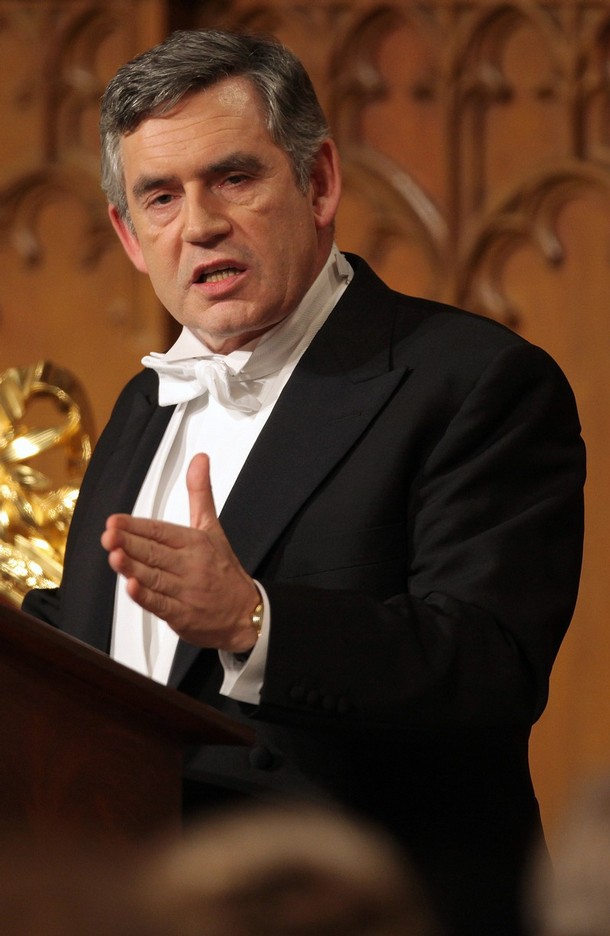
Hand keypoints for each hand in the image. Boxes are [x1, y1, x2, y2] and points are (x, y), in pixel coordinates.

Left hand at [100, 453, 260, 652]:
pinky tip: (131, 588)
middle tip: (109, 536)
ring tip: (115, 556)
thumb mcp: (213, 527)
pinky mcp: (181, 615)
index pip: (162, 531)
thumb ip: (200, 493)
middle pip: (156, 552)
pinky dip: (146, 597)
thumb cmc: (223, 568)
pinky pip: (161, 605)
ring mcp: (186, 591)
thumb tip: (199, 459)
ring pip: (155, 577)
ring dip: (133, 567)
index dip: (137, 526)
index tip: (115, 521)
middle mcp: (190, 565)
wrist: (246, 613)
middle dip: (131, 544)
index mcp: (195, 542)